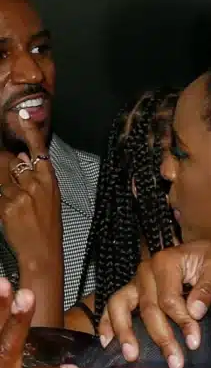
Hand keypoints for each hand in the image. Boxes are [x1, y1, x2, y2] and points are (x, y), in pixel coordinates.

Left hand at [0, 114, 62, 273]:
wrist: (42, 252)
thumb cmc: (46, 227)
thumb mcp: (48, 199)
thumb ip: (34, 177)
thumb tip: (18, 156)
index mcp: (49, 181)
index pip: (39, 150)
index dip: (30, 132)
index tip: (22, 115)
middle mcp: (36, 185)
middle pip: (10, 162)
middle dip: (2, 164)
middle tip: (9, 178)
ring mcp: (21, 195)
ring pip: (0, 175)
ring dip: (0, 178)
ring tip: (11, 195)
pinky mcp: (8, 207)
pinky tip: (6, 203)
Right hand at [98, 239, 210, 367]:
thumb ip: (207, 288)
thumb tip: (195, 312)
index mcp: (166, 262)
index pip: (169, 299)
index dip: (181, 322)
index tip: (194, 342)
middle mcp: (147, 270)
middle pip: (149, 308)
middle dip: (161, 337)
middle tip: (175, 362)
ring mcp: (137, 280)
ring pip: (121, 306)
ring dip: (125, 333)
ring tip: (131, 356)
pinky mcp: (134, 289)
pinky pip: (114, 304)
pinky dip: (107, 322)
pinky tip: (107, 342)